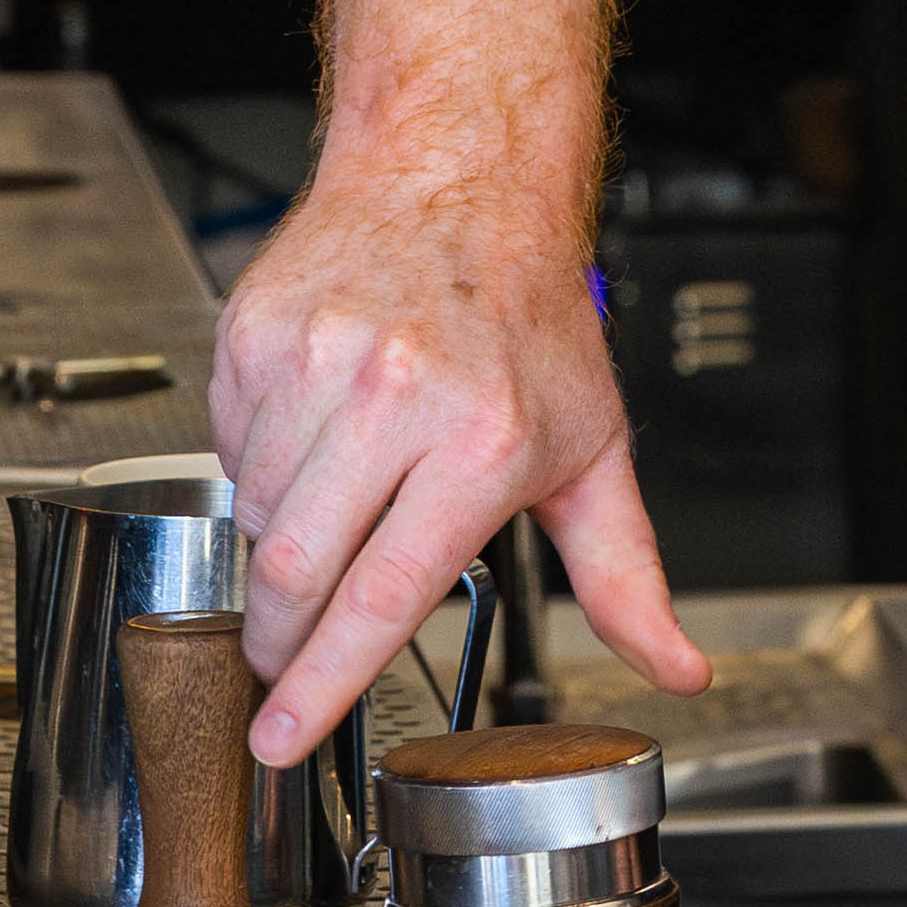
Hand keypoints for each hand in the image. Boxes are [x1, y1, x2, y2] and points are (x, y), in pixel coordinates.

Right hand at [215, 167, 702, 764]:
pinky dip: (260, 466)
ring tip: (335, 501)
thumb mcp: (595, 447)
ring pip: (256, 510)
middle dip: (277, 636)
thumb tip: (675, 667)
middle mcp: (394, 396)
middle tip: (281, 654)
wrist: (462, 171)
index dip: (322, 682)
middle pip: (295, 569)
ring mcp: (316, 358)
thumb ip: (626, 575)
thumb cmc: (528, 310)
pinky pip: (232, 445)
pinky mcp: (259, 332)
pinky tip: (312, 435)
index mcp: (479, 440)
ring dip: (278, 540)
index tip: (281, 735)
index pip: (381, 595)